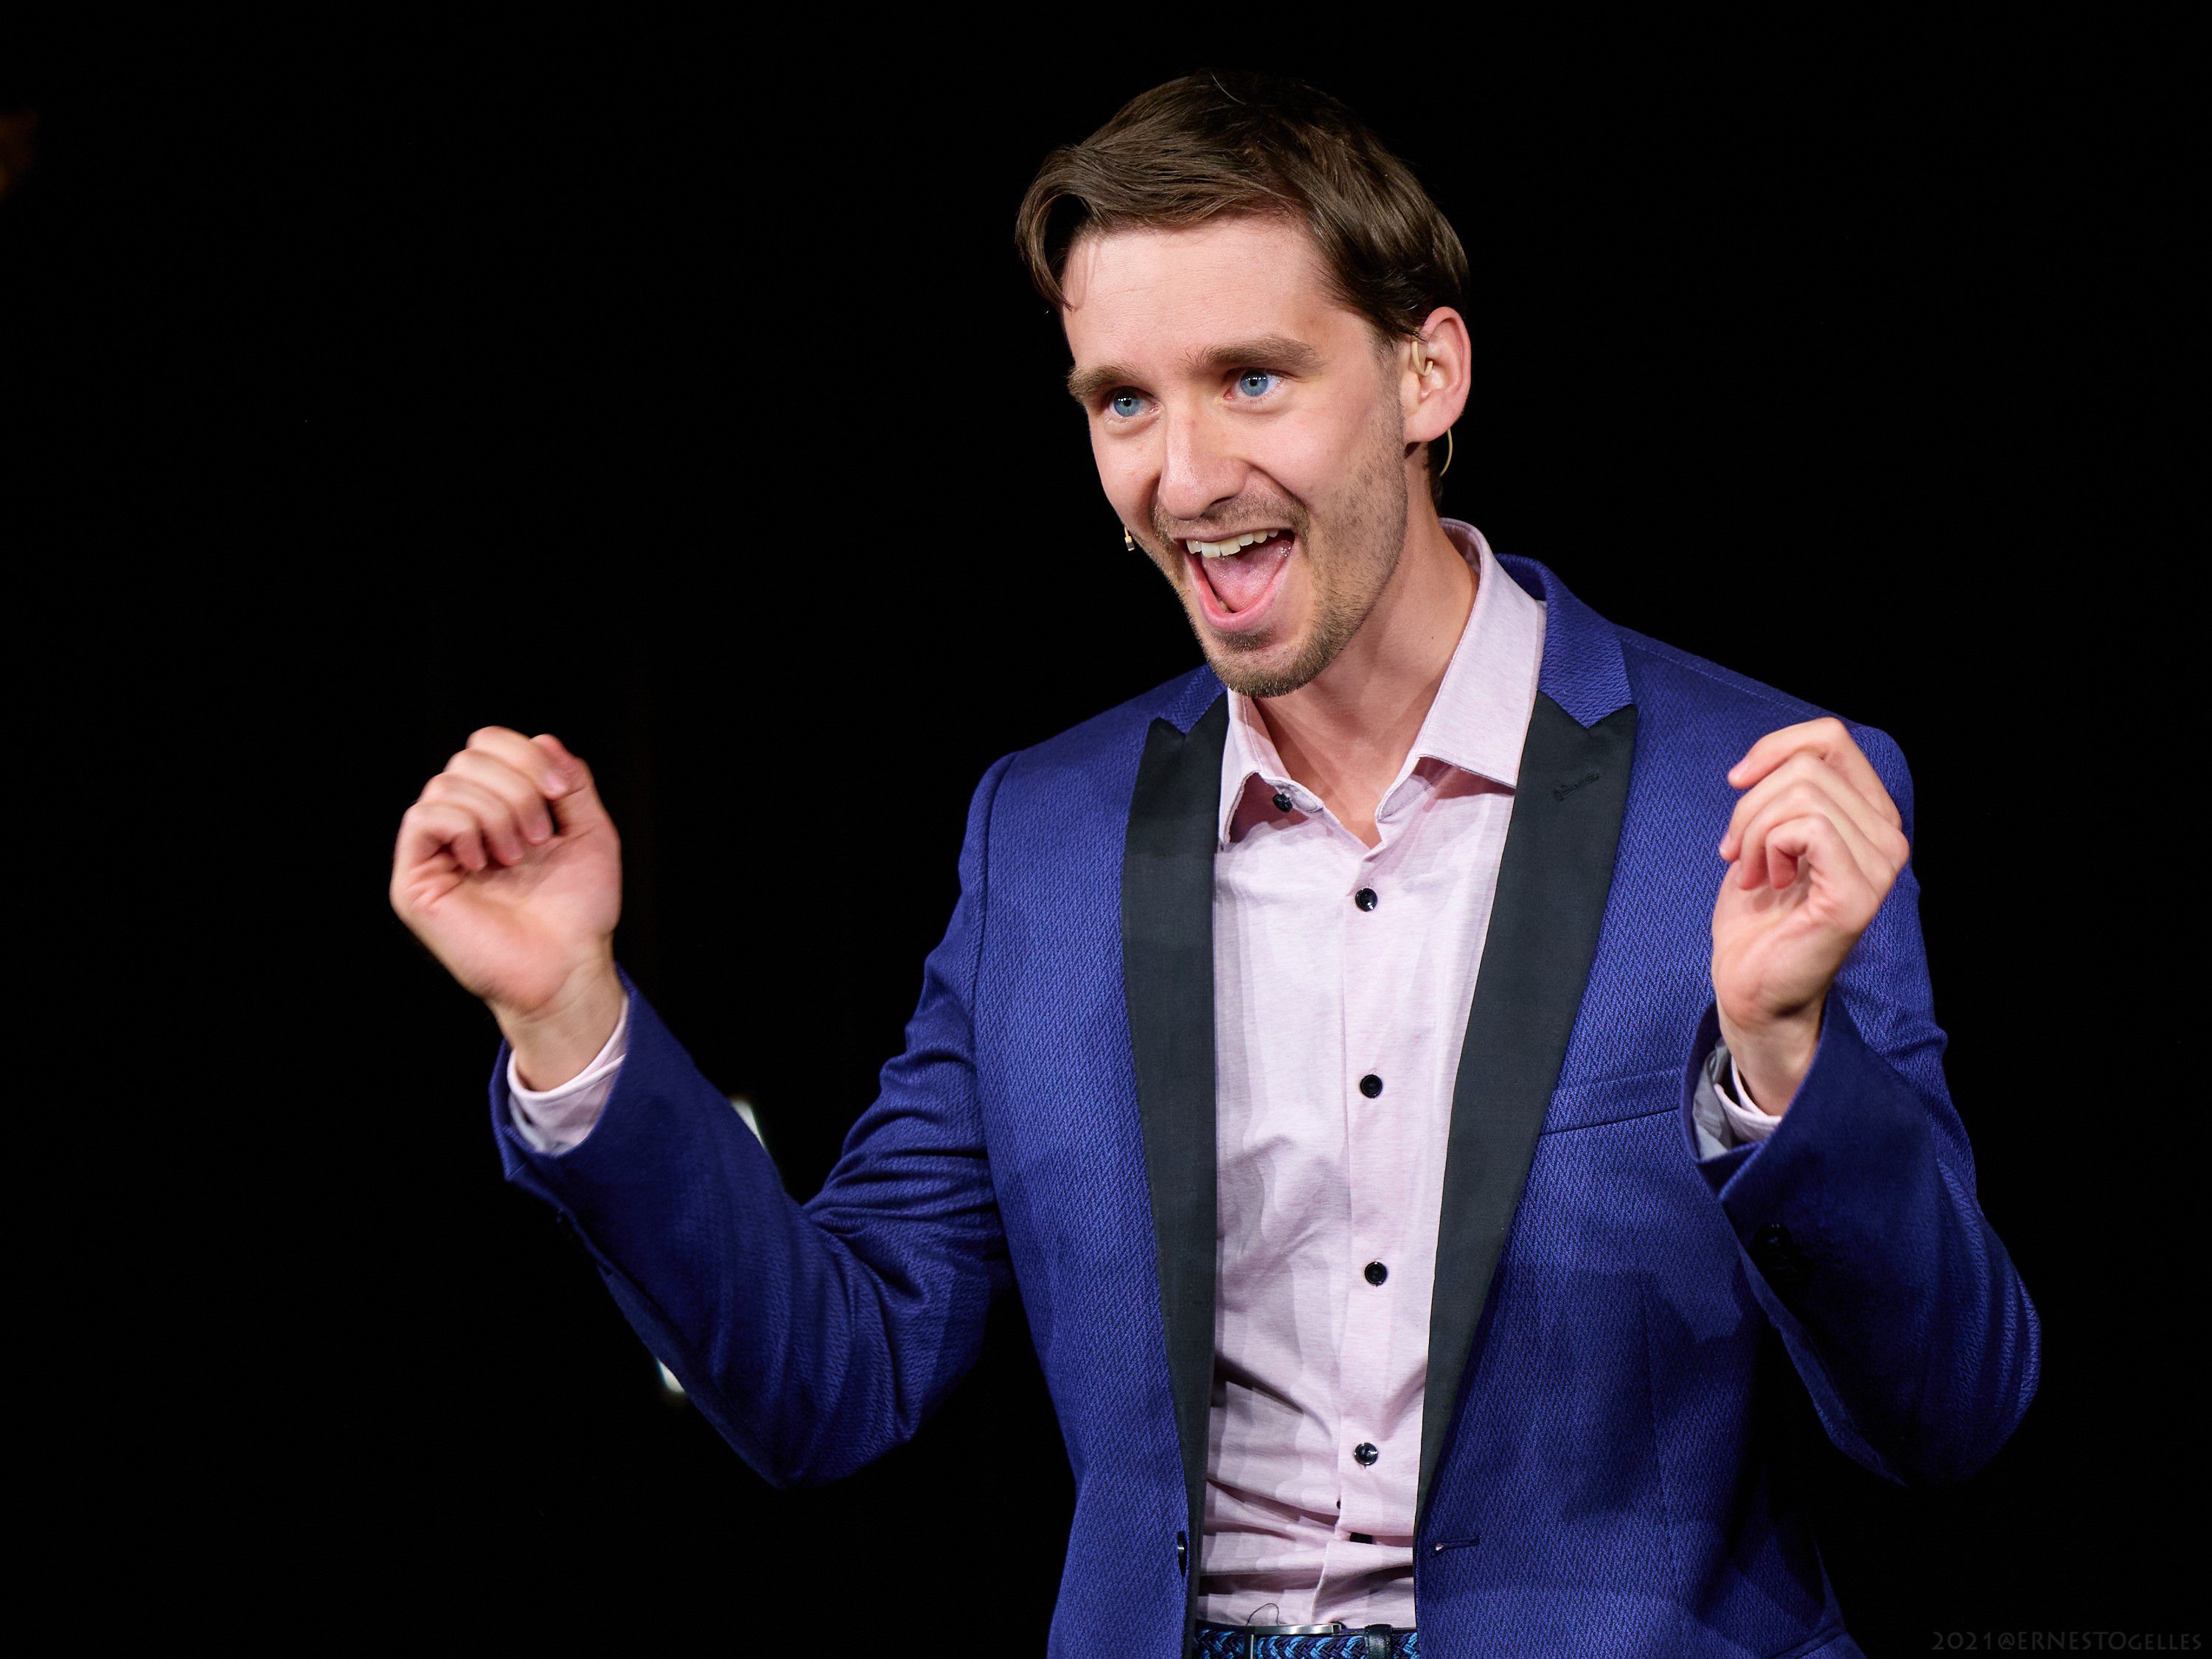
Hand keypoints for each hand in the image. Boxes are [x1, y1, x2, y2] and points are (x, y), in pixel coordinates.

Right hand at [390, 728, 623, 1066]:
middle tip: (542, 836)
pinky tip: (485, 861)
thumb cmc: (579, 910)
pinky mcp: (415, 881)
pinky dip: (463, 826)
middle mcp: (463, 824)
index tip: (561, 791)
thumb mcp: (588, 831)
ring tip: (517, 855)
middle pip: (467, 757)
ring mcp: (436, 852)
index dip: (525, 754)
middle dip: (516, 787)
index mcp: (498, 809)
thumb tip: (542, 738)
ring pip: (446, 784)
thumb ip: (571, 781)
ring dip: (496, 812)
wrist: (568, 968)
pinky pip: (422, 818)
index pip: (487, 745)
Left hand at [1711, 718, 1909, 1111]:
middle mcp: (1887, 837)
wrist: (1750, 985)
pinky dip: (1767, 848)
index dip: (1774, 747)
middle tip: (1738, 853)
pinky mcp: (1857, 892)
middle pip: (1808, 766)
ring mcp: (1879, 866)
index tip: (1737, 781)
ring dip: (1754, 831)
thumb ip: (1785, 792)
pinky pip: (1808, 827)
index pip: (1831, 738)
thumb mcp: (1766, 835)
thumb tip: (1766, 760)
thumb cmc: (1757, 917)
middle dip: (1752, 804)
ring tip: (1752, 873)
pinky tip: (1765, 882)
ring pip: (1802, 794)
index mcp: (1869, 816)